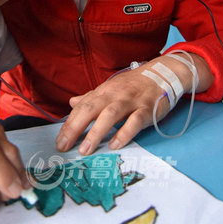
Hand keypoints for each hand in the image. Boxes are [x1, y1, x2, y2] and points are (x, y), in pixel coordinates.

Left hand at [55, 53, 210, 154]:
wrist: (163, 74)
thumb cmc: (134, 85)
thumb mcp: (110, 89)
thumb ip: (91, 98)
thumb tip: (71, 103)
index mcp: (104, 91)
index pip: (82, 107)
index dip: (69, 123)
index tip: (59, 140)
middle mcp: (114, 95)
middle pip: (91, 109)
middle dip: (75, 127)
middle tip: (64, 145)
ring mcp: (130, 101)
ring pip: (110, 115)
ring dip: (96, 132)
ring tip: (85, 149)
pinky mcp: (147, 109)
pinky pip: (134, 121)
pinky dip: (124, 133)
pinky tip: (115, 145)